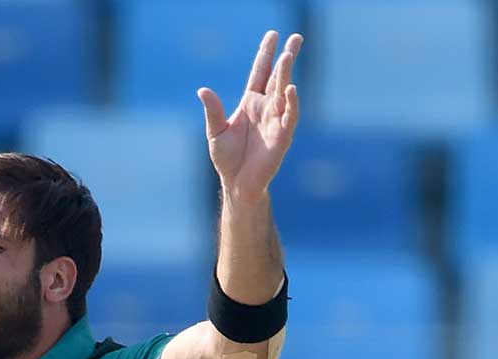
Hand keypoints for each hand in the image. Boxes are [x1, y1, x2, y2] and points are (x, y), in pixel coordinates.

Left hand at [198, 31, 302, 201]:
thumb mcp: (215, 132)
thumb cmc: (227, 158)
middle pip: (277, 77)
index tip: (273, 34)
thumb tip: (202, 90)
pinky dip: (291, 102)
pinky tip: (290, 89)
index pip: (260, 73)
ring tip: (288, 56)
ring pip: (284, 92)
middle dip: (286, 58)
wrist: (237, 183)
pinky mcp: (283, 136)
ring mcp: (276, 120)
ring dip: (286, 75)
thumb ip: (213, 111)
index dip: (266, 54)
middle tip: (296, 37)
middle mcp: (266, 108)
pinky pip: (289, 116)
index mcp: (250, 103)